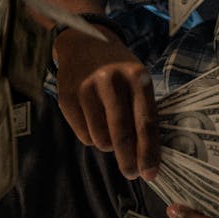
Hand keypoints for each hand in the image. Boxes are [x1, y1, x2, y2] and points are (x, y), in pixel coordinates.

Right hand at [55, 28, 159, 180]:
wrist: (84, 43)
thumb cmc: (119, 68)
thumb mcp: (137, 79)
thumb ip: (143, 110)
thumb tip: (148, 154)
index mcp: (137, 77)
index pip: (146, 122)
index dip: (149, 151)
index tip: (151, 174)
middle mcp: (112, 81)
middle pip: (122, 134)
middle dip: (128, 160)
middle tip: (131, 173)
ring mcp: (87, 89)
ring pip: (101, 139)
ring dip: (108, 146)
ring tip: (110, 134)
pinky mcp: (67, 98)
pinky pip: (84, 135)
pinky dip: (92, 138)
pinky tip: (95, 123)